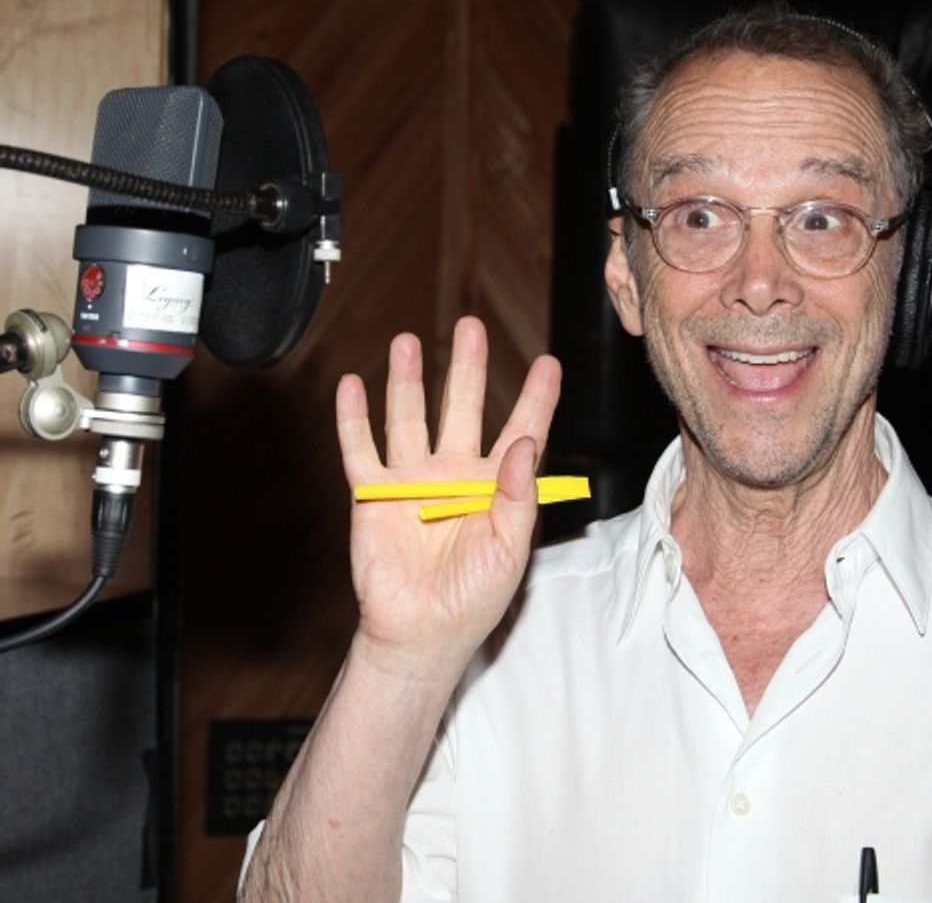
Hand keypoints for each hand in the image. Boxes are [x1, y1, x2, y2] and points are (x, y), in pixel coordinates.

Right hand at [336, 316, 561, 677]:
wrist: (422, 633)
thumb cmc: (474, 597)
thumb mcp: (509, 549)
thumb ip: (520, 497)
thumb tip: (527, 443)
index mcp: (496, 486)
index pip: (521, 431)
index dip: (536, 399)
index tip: (549, 363)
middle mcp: (454, 474)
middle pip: (462, 409)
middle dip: (467, 368)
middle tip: (470, 328)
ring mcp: (413, 481)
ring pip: (409, 419)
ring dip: (407, 381)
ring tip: (408, 341)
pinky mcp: (374, 497)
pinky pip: (361, 451)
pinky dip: (353, 419)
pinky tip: (352, 385)